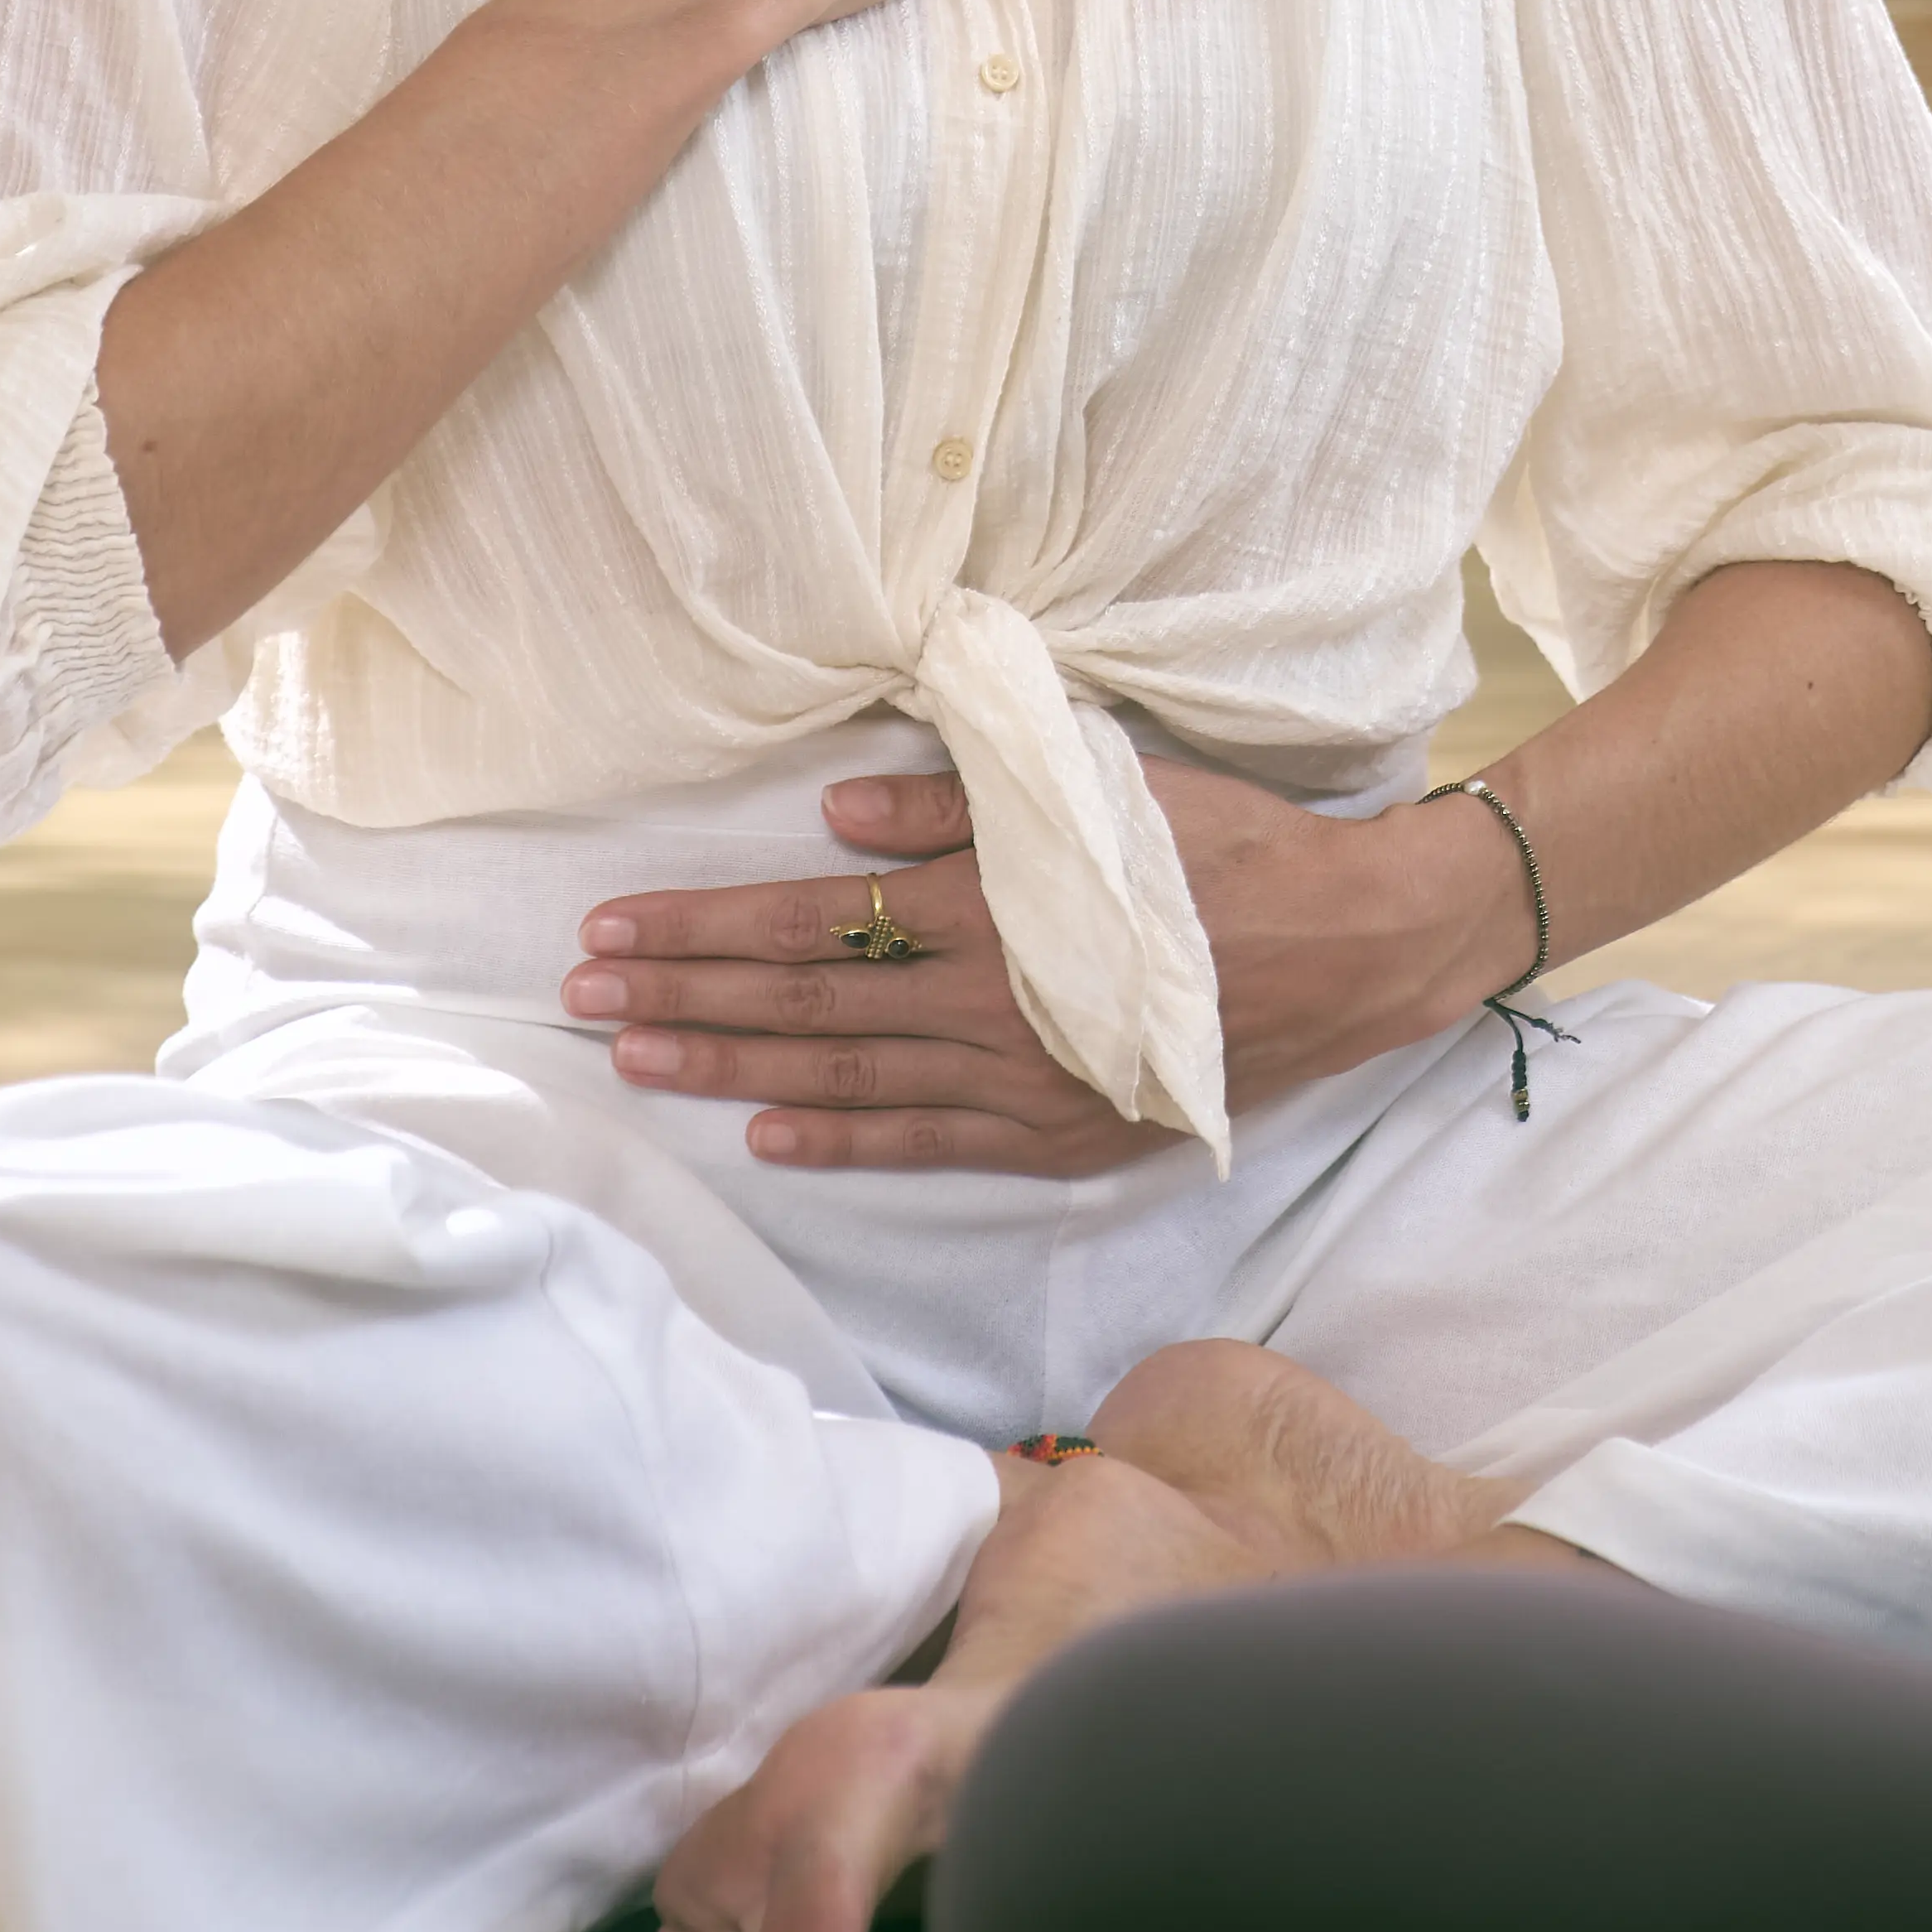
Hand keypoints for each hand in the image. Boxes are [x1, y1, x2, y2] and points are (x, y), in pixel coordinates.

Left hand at [570, 751, 1535, 1173]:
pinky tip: (767, 1135)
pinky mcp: (1059, 1134)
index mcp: (992, 908)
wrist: (1351, 945)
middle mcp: (990, 1005)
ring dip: (733, 1068)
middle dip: (685, 998)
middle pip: (805, 1005)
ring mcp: (1023, 1083)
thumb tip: (834, 813)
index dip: (703, 928)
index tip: (612, 928)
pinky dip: (843, 1140)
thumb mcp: (1101, 790)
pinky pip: (928, 1141)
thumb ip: (963, 801)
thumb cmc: (1226, 846)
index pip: (811, 920)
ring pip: (848, 1078)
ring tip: (639, 1058)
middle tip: (580, 997)